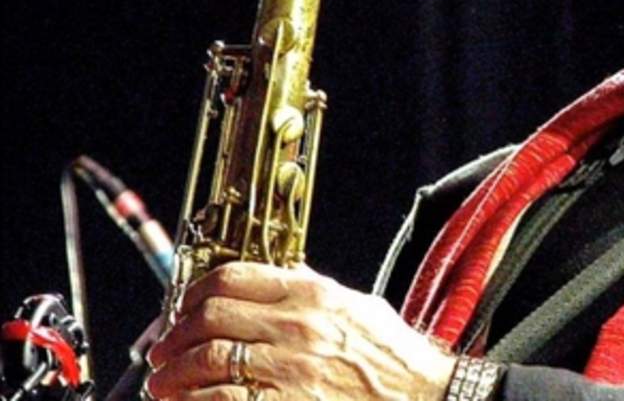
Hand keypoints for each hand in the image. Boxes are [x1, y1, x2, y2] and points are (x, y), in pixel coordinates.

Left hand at [145, 262, 455, 399]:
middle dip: (174, 335)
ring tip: (162, 383)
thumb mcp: (357, 308)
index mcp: (313, 296)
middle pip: (210, 317)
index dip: (194, 291)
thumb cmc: (393, 358)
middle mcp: (299, 328)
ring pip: (207, 361)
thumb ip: (314, 290)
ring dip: (172, 374)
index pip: (233, 277)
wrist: (424, 397)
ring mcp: (291, 371)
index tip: (182, 306)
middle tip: (161, 349)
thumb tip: (276, 275)